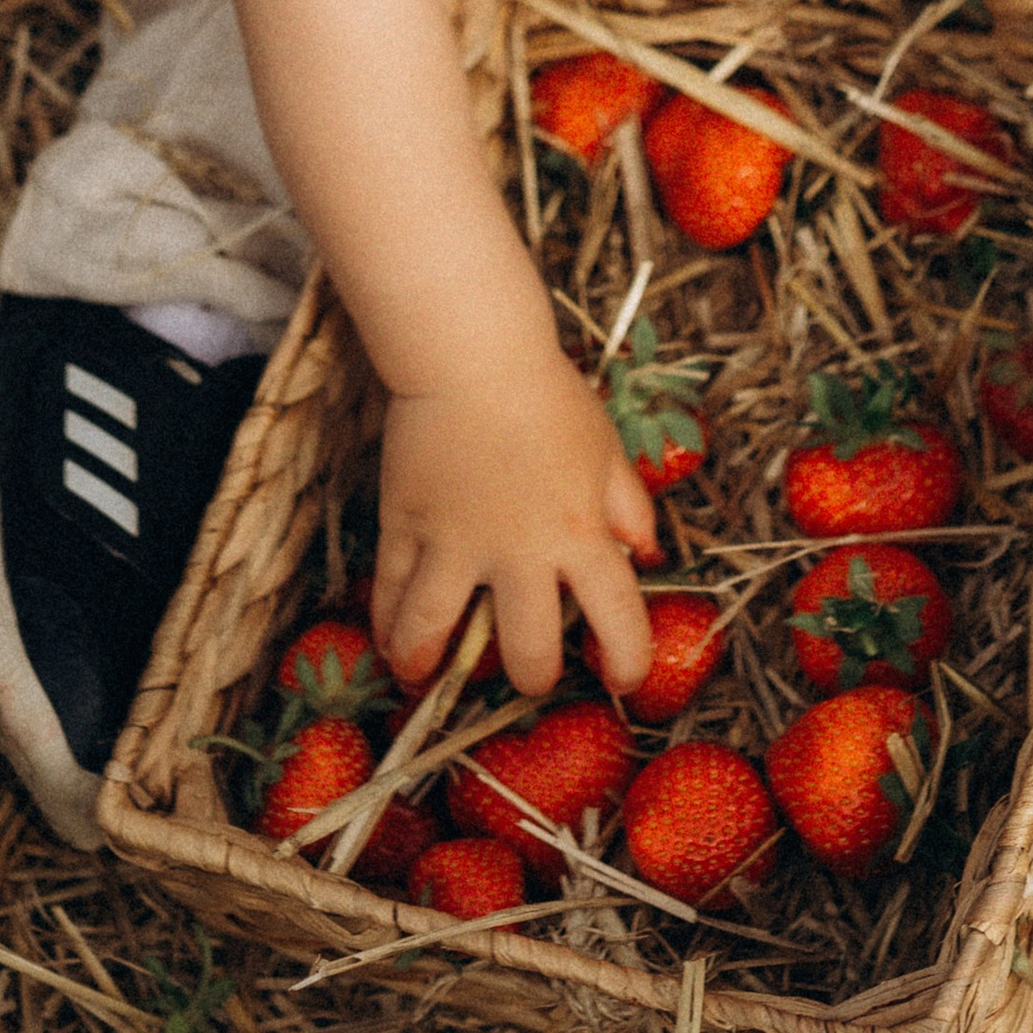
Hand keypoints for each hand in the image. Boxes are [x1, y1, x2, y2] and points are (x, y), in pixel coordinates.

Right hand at [372, 341, 657, 701]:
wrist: (474, 354)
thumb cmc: (549, 397)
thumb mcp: (607, 450)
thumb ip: (630, 509)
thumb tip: (648, 555)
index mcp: (581, 536)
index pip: (619, 621)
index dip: (628, 662)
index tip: (622, 677)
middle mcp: (520, 553)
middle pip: (528, 651)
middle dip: (531, 677)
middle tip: (528, 674)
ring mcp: (455, 542)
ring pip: (434, 629)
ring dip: (427, 664)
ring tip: (423, 678)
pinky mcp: (405, 523)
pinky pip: (390, 588)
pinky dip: (385, 621)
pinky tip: (386, 639)